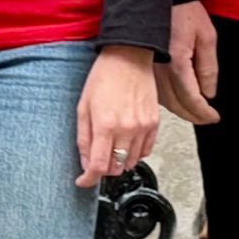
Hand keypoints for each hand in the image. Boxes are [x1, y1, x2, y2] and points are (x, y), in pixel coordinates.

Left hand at [76, 44, 160, 187]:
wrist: (129, 57)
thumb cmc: (103, 77)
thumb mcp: (83, 106)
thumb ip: (84, 138)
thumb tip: (86, 163)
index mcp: (105, 124)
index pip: (98, 166)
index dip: (88, 179)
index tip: (83, 181)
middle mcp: (127, 129)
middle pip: (116, 168)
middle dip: (103, 168)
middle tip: (96, 158)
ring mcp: (143, 128)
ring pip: (132, 162)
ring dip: (119, 161)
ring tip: (111, 146)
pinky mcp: (155, 124)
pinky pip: (146, 151)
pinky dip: (135, 153)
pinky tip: (126, 142)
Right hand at [156, 0, 220, 124]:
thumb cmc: (182, 9)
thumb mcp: (206, 35)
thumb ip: (209, 67)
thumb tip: (209, 92)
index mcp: (176, 62)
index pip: (191, 98)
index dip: (204, 112)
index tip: (214, 116)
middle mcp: (158, 69)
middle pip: (176, 105)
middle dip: (194, 116)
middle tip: (207, 118)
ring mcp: (148, 68)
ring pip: (164, 101)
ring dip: (180, 110)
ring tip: (195, 112)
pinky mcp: (142, 65)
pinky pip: (156, 91)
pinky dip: (168, 100)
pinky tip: (177, 100)